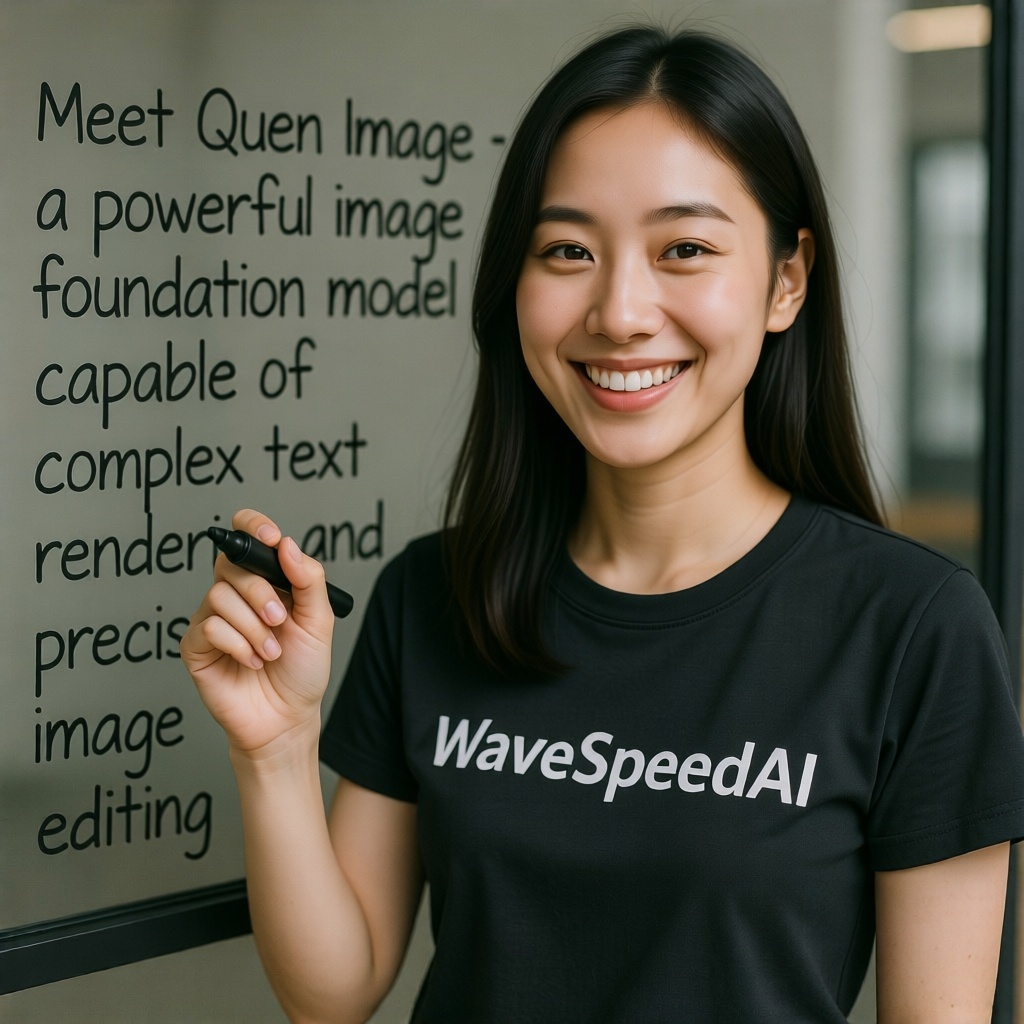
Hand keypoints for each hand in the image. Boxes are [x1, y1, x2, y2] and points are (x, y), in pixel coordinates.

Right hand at [181, 509, 334, 758]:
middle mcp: (235, 595)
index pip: (247, 538)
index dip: (253, 527)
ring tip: (270, 652)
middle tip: (280, 620)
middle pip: (231, 564)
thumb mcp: (319, 621)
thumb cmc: (302, 670)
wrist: (288, 718)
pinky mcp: (196, 645)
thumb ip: (309, 580)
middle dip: (261, 592)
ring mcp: (212, 619)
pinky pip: (209, 627)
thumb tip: (288, 545)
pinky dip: (238, 645)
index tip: (271, 536)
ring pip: (219, 596)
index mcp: (265, 582)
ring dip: (253, 627)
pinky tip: (250, 662)